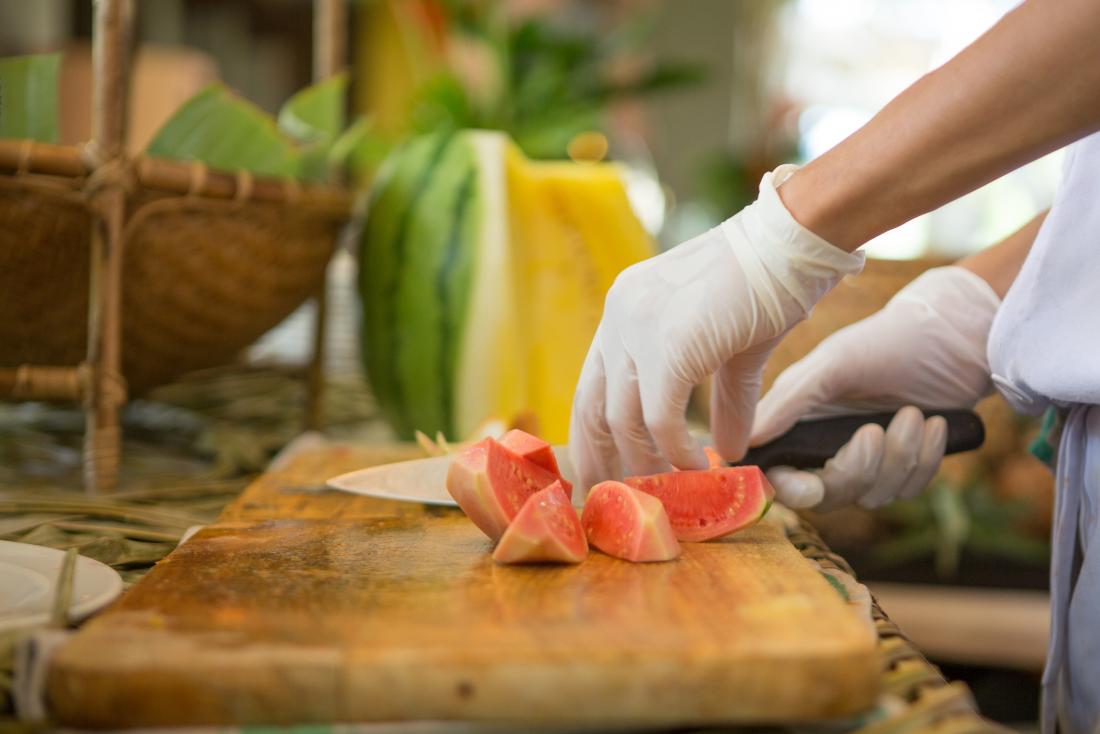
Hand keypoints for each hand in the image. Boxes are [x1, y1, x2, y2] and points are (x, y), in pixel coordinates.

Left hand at [569, 165, 863, 490]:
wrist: (796, 238)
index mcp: (626, 310)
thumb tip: (730, 450)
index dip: (594, 436)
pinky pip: (658, 417)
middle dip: (603, 460)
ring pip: (623, 418)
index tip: (603, 474)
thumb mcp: (735, 350)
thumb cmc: (771, 284)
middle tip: (620, 499)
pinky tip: (694, 464)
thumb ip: (724, 399)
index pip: (593, 385)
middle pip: (593, 406)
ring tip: (669, 488)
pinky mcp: (668, 343)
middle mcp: (620, 316)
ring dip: (644, 462)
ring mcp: (639, 326)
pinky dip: (674, 449)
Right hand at [750, 266, 1000, 509]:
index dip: (789, 488)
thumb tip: (746, 441)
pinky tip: (934, 424)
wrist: (957, 336)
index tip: (812, 484)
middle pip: (826, 495)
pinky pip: (908, 489)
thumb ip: (788, 403)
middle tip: (874, 431)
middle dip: (855, 470)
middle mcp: (823, 446)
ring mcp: (865, 460)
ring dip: (898, 458)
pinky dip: (924, 460)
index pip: (776, 474)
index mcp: (796, 421)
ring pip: (871, 496)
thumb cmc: (888, 341)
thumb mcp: (834, 364)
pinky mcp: (902, 467)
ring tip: (914, 413)